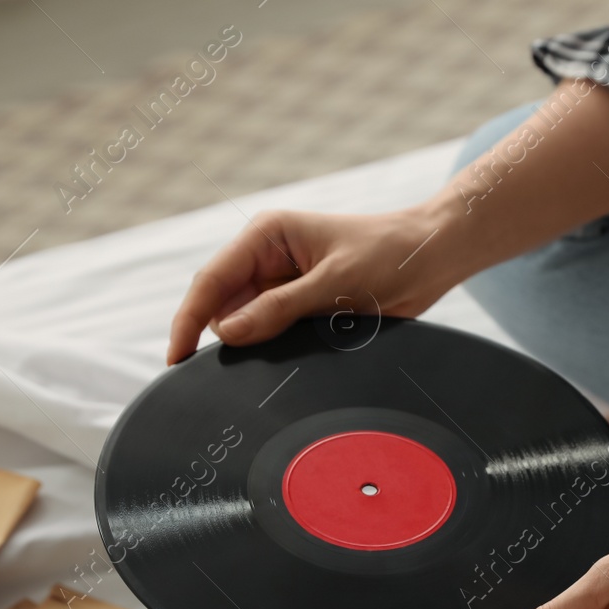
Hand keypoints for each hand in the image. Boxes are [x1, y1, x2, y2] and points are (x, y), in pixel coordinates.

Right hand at [167, 203, 460, 363]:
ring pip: (247, 325)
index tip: (175, 358)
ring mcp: (284, 283)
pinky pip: (274, 334)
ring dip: (257, 345)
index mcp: (267, 235)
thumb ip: (281, 309)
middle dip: (226, 338)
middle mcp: (268, 257)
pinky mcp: (302, 306)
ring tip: (290, 352)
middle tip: (237, 373)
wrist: (434, 257)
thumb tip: (229, 333)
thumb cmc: (390, 254)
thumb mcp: (335, 283)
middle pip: (223, 307)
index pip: (211, 281)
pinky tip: (295, 357)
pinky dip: (277, 350)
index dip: (188, 320)